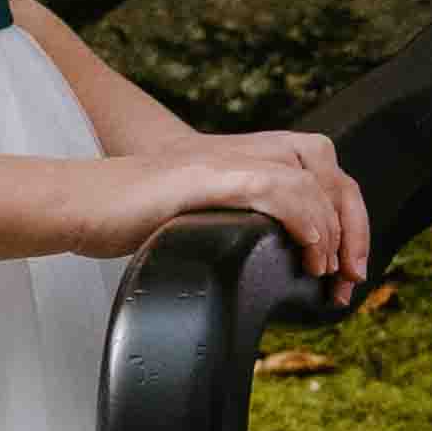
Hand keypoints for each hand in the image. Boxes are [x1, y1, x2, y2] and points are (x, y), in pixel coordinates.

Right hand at [101, 128, 367, 293]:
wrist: (79, 203)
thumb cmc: (133, 219)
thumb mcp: (203, 219)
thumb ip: (243, 226)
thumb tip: (284, 269)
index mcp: (245, 160)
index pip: (324, 171)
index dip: (349, 217)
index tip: (350, 271)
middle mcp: (241, 151)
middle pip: (329, 170)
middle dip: (352, 226)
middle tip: (350, 279)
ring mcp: (223, 160)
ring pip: (309, 176)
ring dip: (330, 227)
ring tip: (324, 271)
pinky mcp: (204, 176)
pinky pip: (272, 184)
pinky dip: (302, 216)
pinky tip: (306, 250)